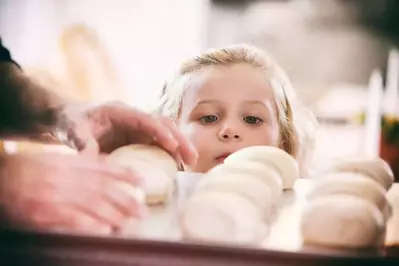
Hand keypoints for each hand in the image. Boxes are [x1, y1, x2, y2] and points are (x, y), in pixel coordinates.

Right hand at [0, 153, 144, 233]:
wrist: (0, 178)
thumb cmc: (26, 168)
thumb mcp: (55, 158)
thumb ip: (78, 161)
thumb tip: (101, 161)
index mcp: (71, 163)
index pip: (105, 168)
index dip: (126, 175)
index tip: (142, 182)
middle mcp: (69, 178)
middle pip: (104, 189)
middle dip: (127, 200)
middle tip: (144, 210)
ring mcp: (58, 195)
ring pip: (93, 205)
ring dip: (115, 215)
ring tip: (130, 223)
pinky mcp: (46, 212)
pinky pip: (72, 219)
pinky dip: (90, 225)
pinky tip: (104, 230)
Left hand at [56, 101, 196, 165]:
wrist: (69, 119)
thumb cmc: (72, 121)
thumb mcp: (73, 131)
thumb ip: (84, 145)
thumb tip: (94, 163)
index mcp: (120, 111)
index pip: (145, 119)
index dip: (160, 131)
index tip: (172, 145)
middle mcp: (134, 118)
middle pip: (163, 124)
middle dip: (179, 139)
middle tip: (192, 158)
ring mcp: (137, 129)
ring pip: (165, 134)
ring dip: (179, 147)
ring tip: (190, 165)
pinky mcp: (137, 139)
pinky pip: (157, 145)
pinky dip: (169, 155)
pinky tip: (176, 169)